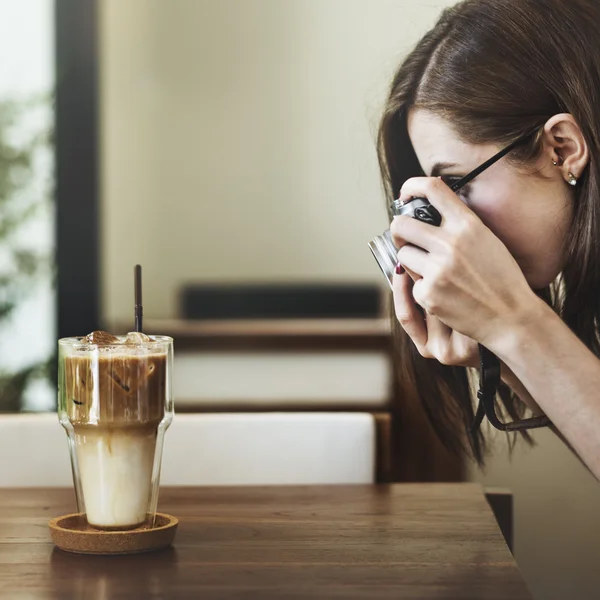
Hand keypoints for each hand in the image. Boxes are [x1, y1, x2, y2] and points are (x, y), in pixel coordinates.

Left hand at [390, 177, 537, 347]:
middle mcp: (450, 243)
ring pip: (403, 255)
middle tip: (406, 238)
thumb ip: (460, 225)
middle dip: (399, 231)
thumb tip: (428, 212)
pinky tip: (445, 294)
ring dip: (412, 263)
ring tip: (436, 273)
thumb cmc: (501, 279)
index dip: (412, 186)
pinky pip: (412, 284)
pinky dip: (423, 289)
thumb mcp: (488, 240)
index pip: (432, 188)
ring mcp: (437, 269)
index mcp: (468, 225)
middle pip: (401, 224)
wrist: (512, 317)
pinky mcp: (429, 293)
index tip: (406, 194)